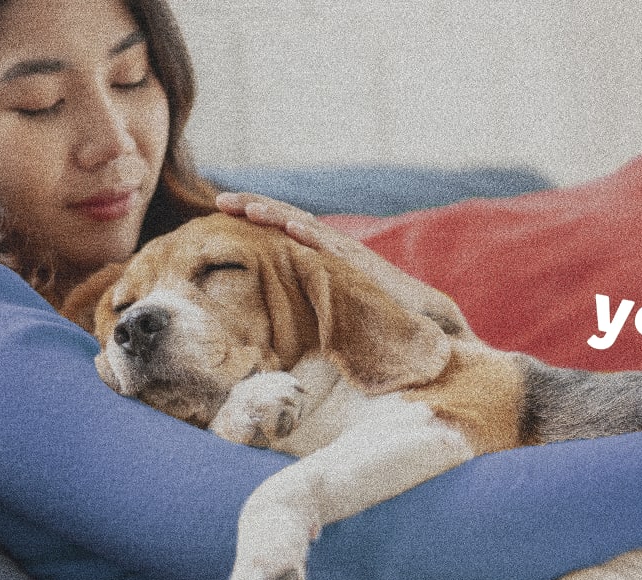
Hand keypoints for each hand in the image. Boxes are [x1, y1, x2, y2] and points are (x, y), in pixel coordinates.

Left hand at [215, 191, 474, 338]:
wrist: (421, 317)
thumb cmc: (378, 315)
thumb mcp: (333, 304)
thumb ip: (309, 297)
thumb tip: (276, 313)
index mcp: (322, 254)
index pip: (283, 227)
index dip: (254, 217)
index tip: (221, 211)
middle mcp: (332, 247)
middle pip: (288, 218)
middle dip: (254, 206)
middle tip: (220, 199)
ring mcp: (346, 254)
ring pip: (307, 227)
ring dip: (277, 215)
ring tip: (247, 207)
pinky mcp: (361, 267)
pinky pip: (333, 249)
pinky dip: (311, 236)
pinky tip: (291, 228)